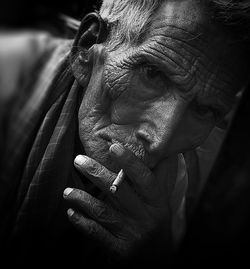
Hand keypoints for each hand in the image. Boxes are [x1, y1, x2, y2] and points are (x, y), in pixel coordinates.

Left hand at [63, 143, 177, 259]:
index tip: (114, 147)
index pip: (145, 179)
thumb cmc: (157, 221)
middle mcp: (145, 217)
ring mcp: (131, 234)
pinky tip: (71, 212)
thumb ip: (161, 176)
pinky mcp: (119, 249)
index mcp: (157, 202)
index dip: (130, 162)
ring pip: (104, 213)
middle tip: (78, 160)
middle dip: (97, 174)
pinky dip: (83, 223)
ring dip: (83, 200)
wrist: (160, 258)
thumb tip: (162, 149)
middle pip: (119, 192)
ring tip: (67, 191)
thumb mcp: (163, 200)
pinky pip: (98, 234)